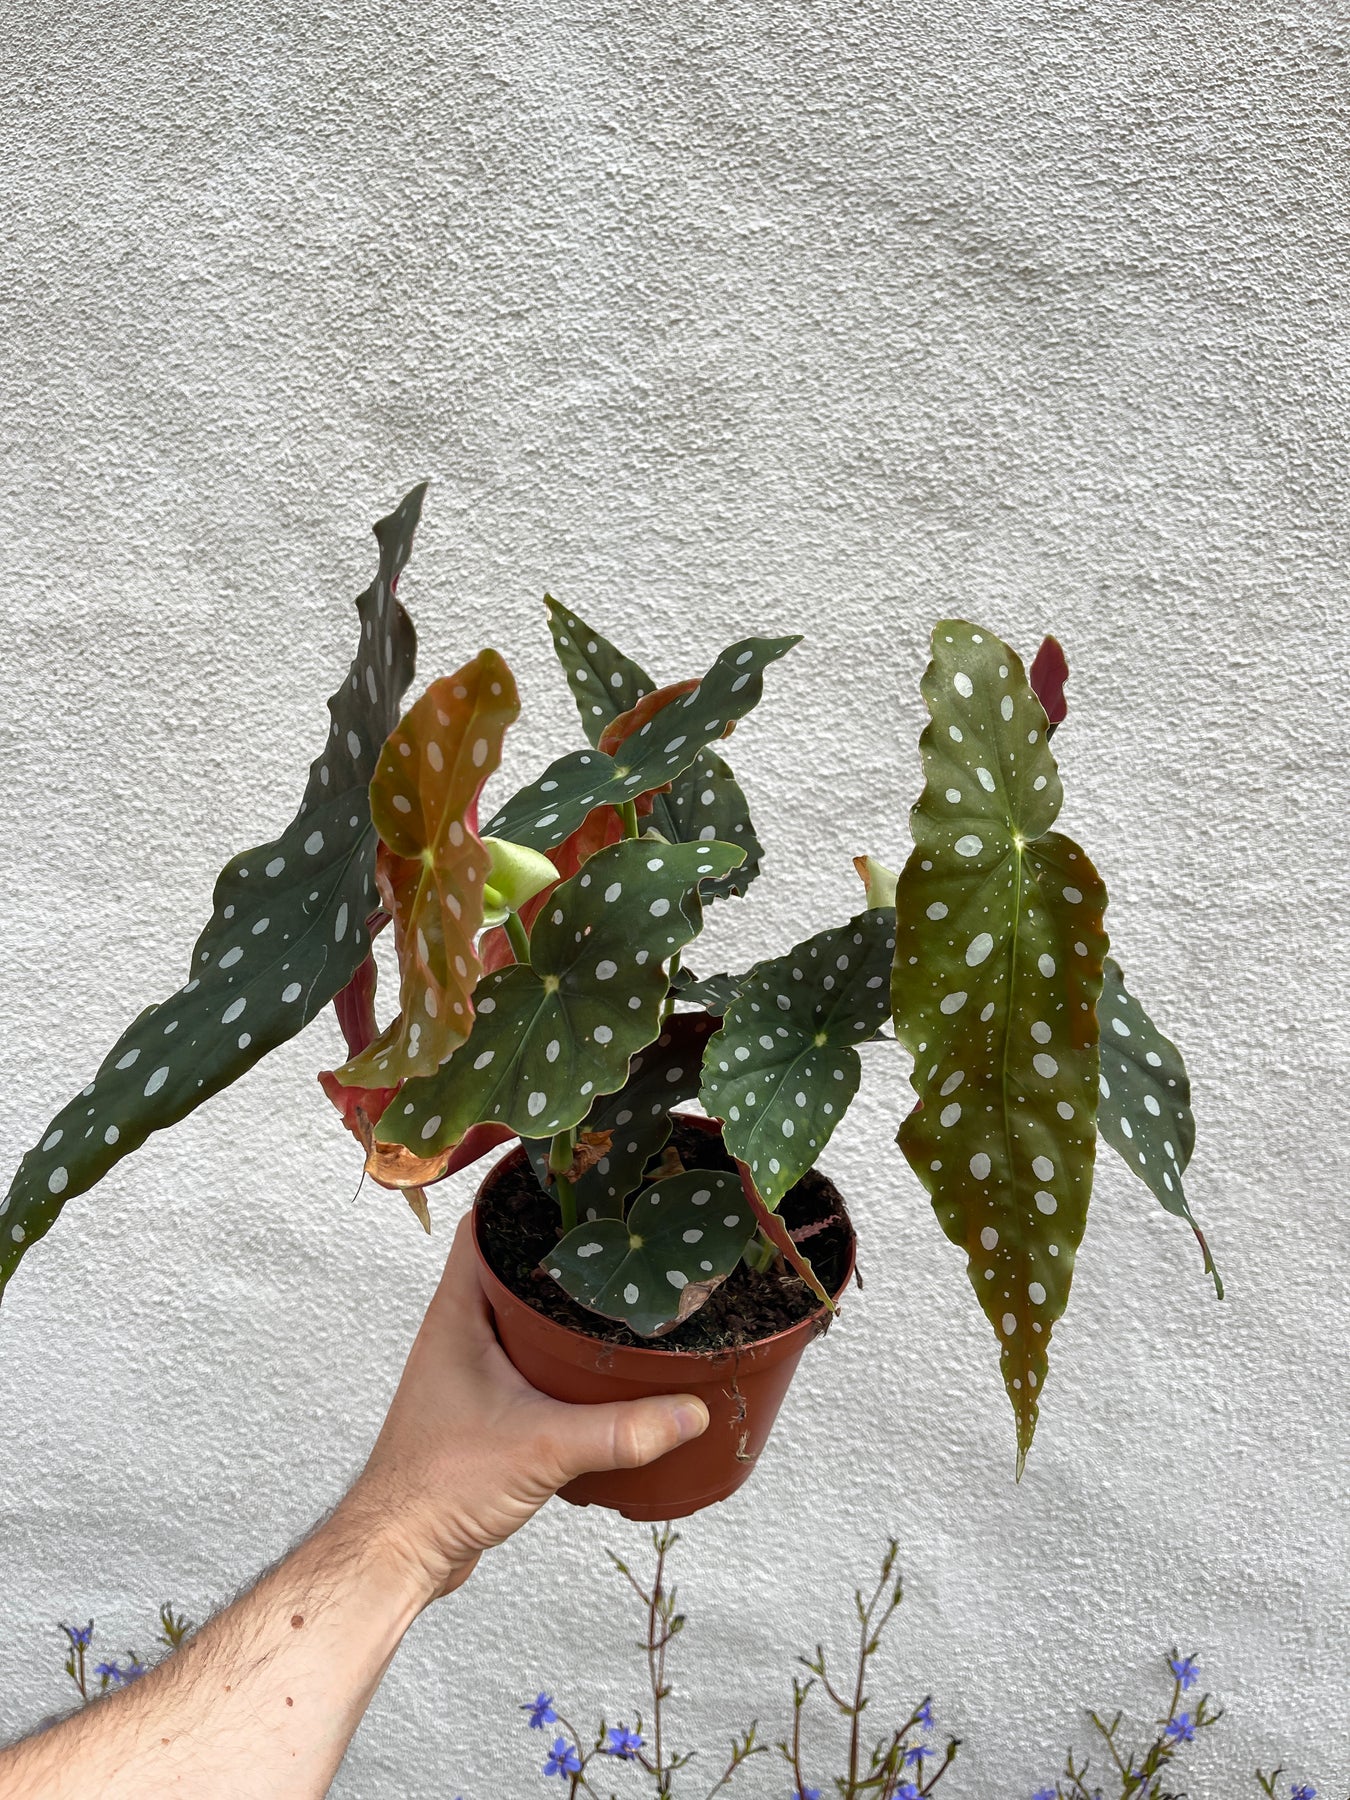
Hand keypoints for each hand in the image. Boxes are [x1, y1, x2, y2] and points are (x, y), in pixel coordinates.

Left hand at [340, 1213, 708, 1605]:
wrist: (400, 1551)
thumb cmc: (437, 1487)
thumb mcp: (542, 1449)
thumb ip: (619, 1431)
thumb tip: (690, 1411)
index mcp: (457, 1313)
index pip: (484, 1224)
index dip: (525, 1197)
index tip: (579, 1184)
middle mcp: (459, 1329)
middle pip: (512, 1265)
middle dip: (563, 1251)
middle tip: (620, 1233)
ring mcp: (470, 1366)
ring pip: (521, 1314)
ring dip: (563, 1305)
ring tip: (622, 1289)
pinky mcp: (484, 1404)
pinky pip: (527, 1357)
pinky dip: (561, 1352)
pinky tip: (601, 1364)